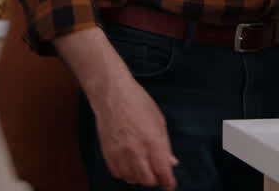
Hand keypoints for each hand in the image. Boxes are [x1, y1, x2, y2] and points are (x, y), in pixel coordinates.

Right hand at [89, 74, 178, 188]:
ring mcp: (119, 153)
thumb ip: (165, 145)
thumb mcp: (160, 122)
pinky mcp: (107, 153)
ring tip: (146, 171)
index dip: (168, 181)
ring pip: (131, 179)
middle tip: (160, 177)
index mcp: (152, 141)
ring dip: (140, 178)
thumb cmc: (138, 104)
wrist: (113, 96)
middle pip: (147, 179)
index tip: (171, 185)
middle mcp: (135, 150)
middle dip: (155, 181)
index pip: (162, 171)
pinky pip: (117, 173)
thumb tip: (171, 162)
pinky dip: (126, 174)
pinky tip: (131, 168)